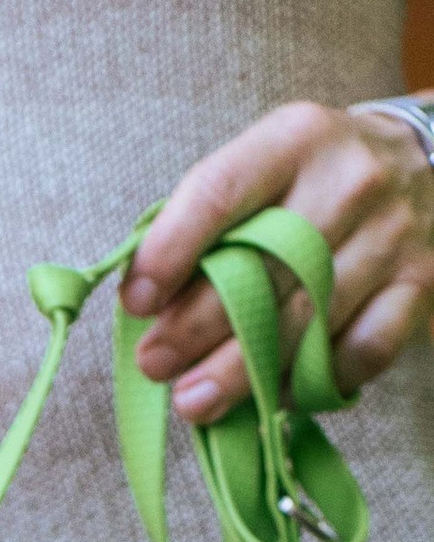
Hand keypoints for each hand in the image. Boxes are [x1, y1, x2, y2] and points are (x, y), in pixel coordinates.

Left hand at [123, 100, 433, 422]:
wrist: (418, 164)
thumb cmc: (310, 180)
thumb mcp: (260, 168)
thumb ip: (204, 221)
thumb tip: (147, 302)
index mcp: (294, 140)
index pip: (220, 191)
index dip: (170, 251)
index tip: (136, 302)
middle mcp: (350, 181)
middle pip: (263, 269)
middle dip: (197, 328)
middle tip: (154, 365)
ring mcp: (391, 235)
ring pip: (308, 320)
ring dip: (242, 373)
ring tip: (194, 401)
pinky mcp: (420, 283)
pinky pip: (361, 351)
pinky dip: (312, 382)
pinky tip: (272, 395)